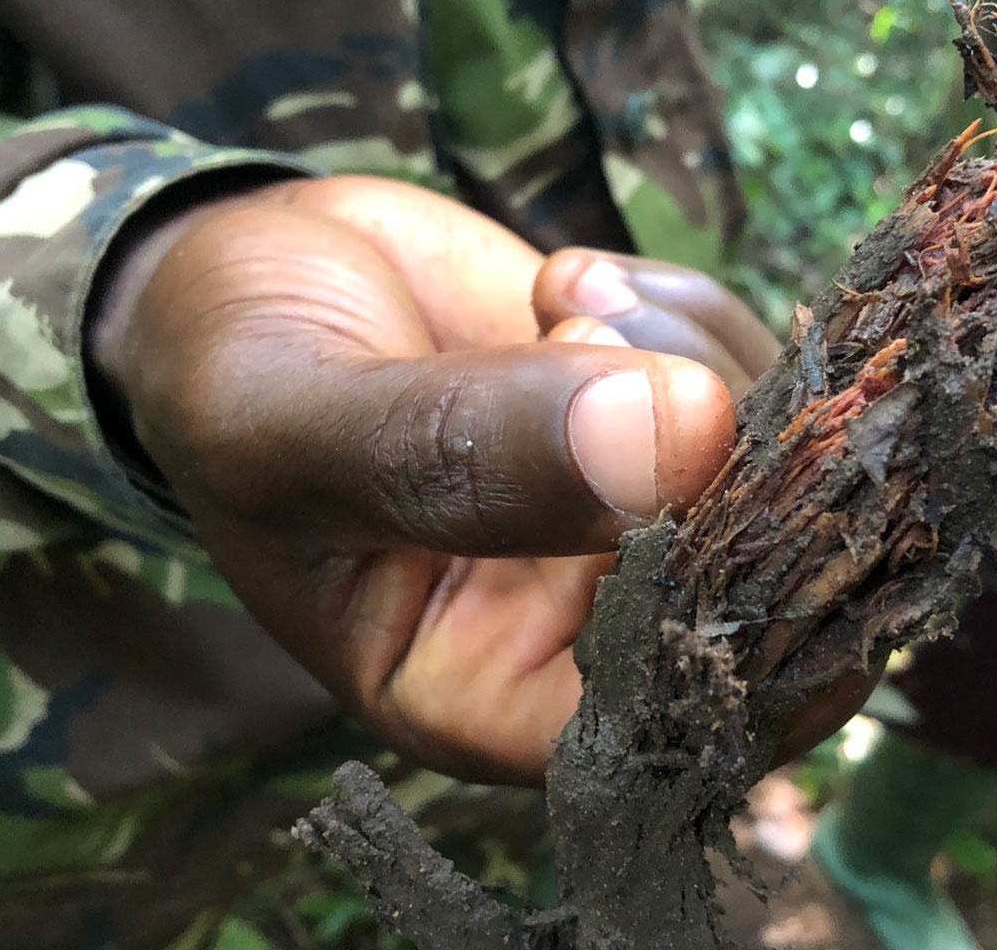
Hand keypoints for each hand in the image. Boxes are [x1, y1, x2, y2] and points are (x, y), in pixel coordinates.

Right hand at [89, 175, 781, 783]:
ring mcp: (630, 513)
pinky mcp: (658, 415)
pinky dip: (684, 306)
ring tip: (564, 303)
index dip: (733, 625)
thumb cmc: (228, 379)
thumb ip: (457, 450)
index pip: (668, 722)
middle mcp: (577, 620)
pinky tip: (569, 282)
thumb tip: (673, 439)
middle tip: (631, 346)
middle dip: (728, 460)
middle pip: (753, 592)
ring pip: (767, 465)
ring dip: (694, 348)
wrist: (251, 274)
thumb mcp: (290, 423)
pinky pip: (748, 369)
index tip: (726, 486)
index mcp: (477, 691)